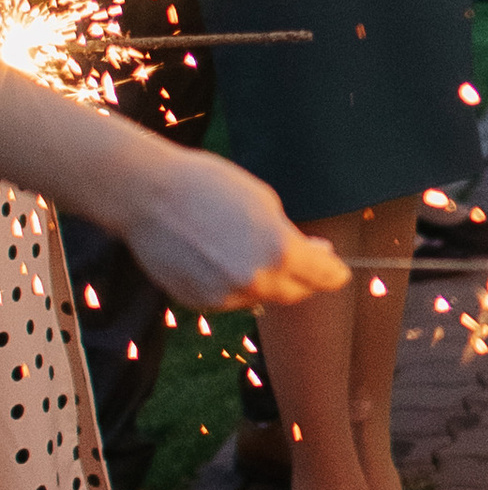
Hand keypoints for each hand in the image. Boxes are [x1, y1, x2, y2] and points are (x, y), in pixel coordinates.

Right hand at [120, 141, 348, 310]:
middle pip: (296, 293)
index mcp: (280, 251)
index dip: (333, 272)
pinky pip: (230, 299)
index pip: (324, 277)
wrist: (147, 195)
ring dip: (265, 280)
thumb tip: (313, 254)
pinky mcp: (199, 303)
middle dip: (303, 278)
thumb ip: (291, 236)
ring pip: (261, 297)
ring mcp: (224, 296)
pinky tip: (218, 256)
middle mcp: (255, 281)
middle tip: (302, 257)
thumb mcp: (264, 203)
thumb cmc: (208, 186)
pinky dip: (234, 284)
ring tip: (243, 244)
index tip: (337, 270)